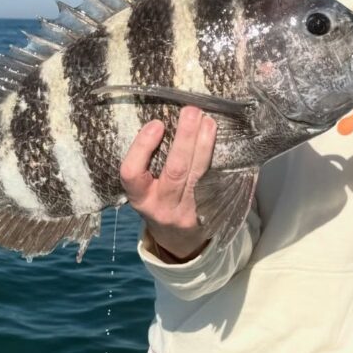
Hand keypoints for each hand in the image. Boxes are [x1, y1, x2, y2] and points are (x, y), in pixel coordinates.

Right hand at [120, 105, 216, 262]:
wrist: (178, 240)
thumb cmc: (158, 201)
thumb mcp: (143, 189)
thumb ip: (147, 163)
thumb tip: (162, 121)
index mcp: (139, 198)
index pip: (132, 174)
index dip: (142, 147)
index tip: (156, 123)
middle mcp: (161, 207)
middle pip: (175, 171)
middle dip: (185, 138)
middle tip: (191, 112)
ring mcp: (187, 212)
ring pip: (198, 175)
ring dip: (204, 145)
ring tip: (208, 121)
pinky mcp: (208, 213)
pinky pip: (215, 183)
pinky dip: (218, 160)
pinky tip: (219, 142)